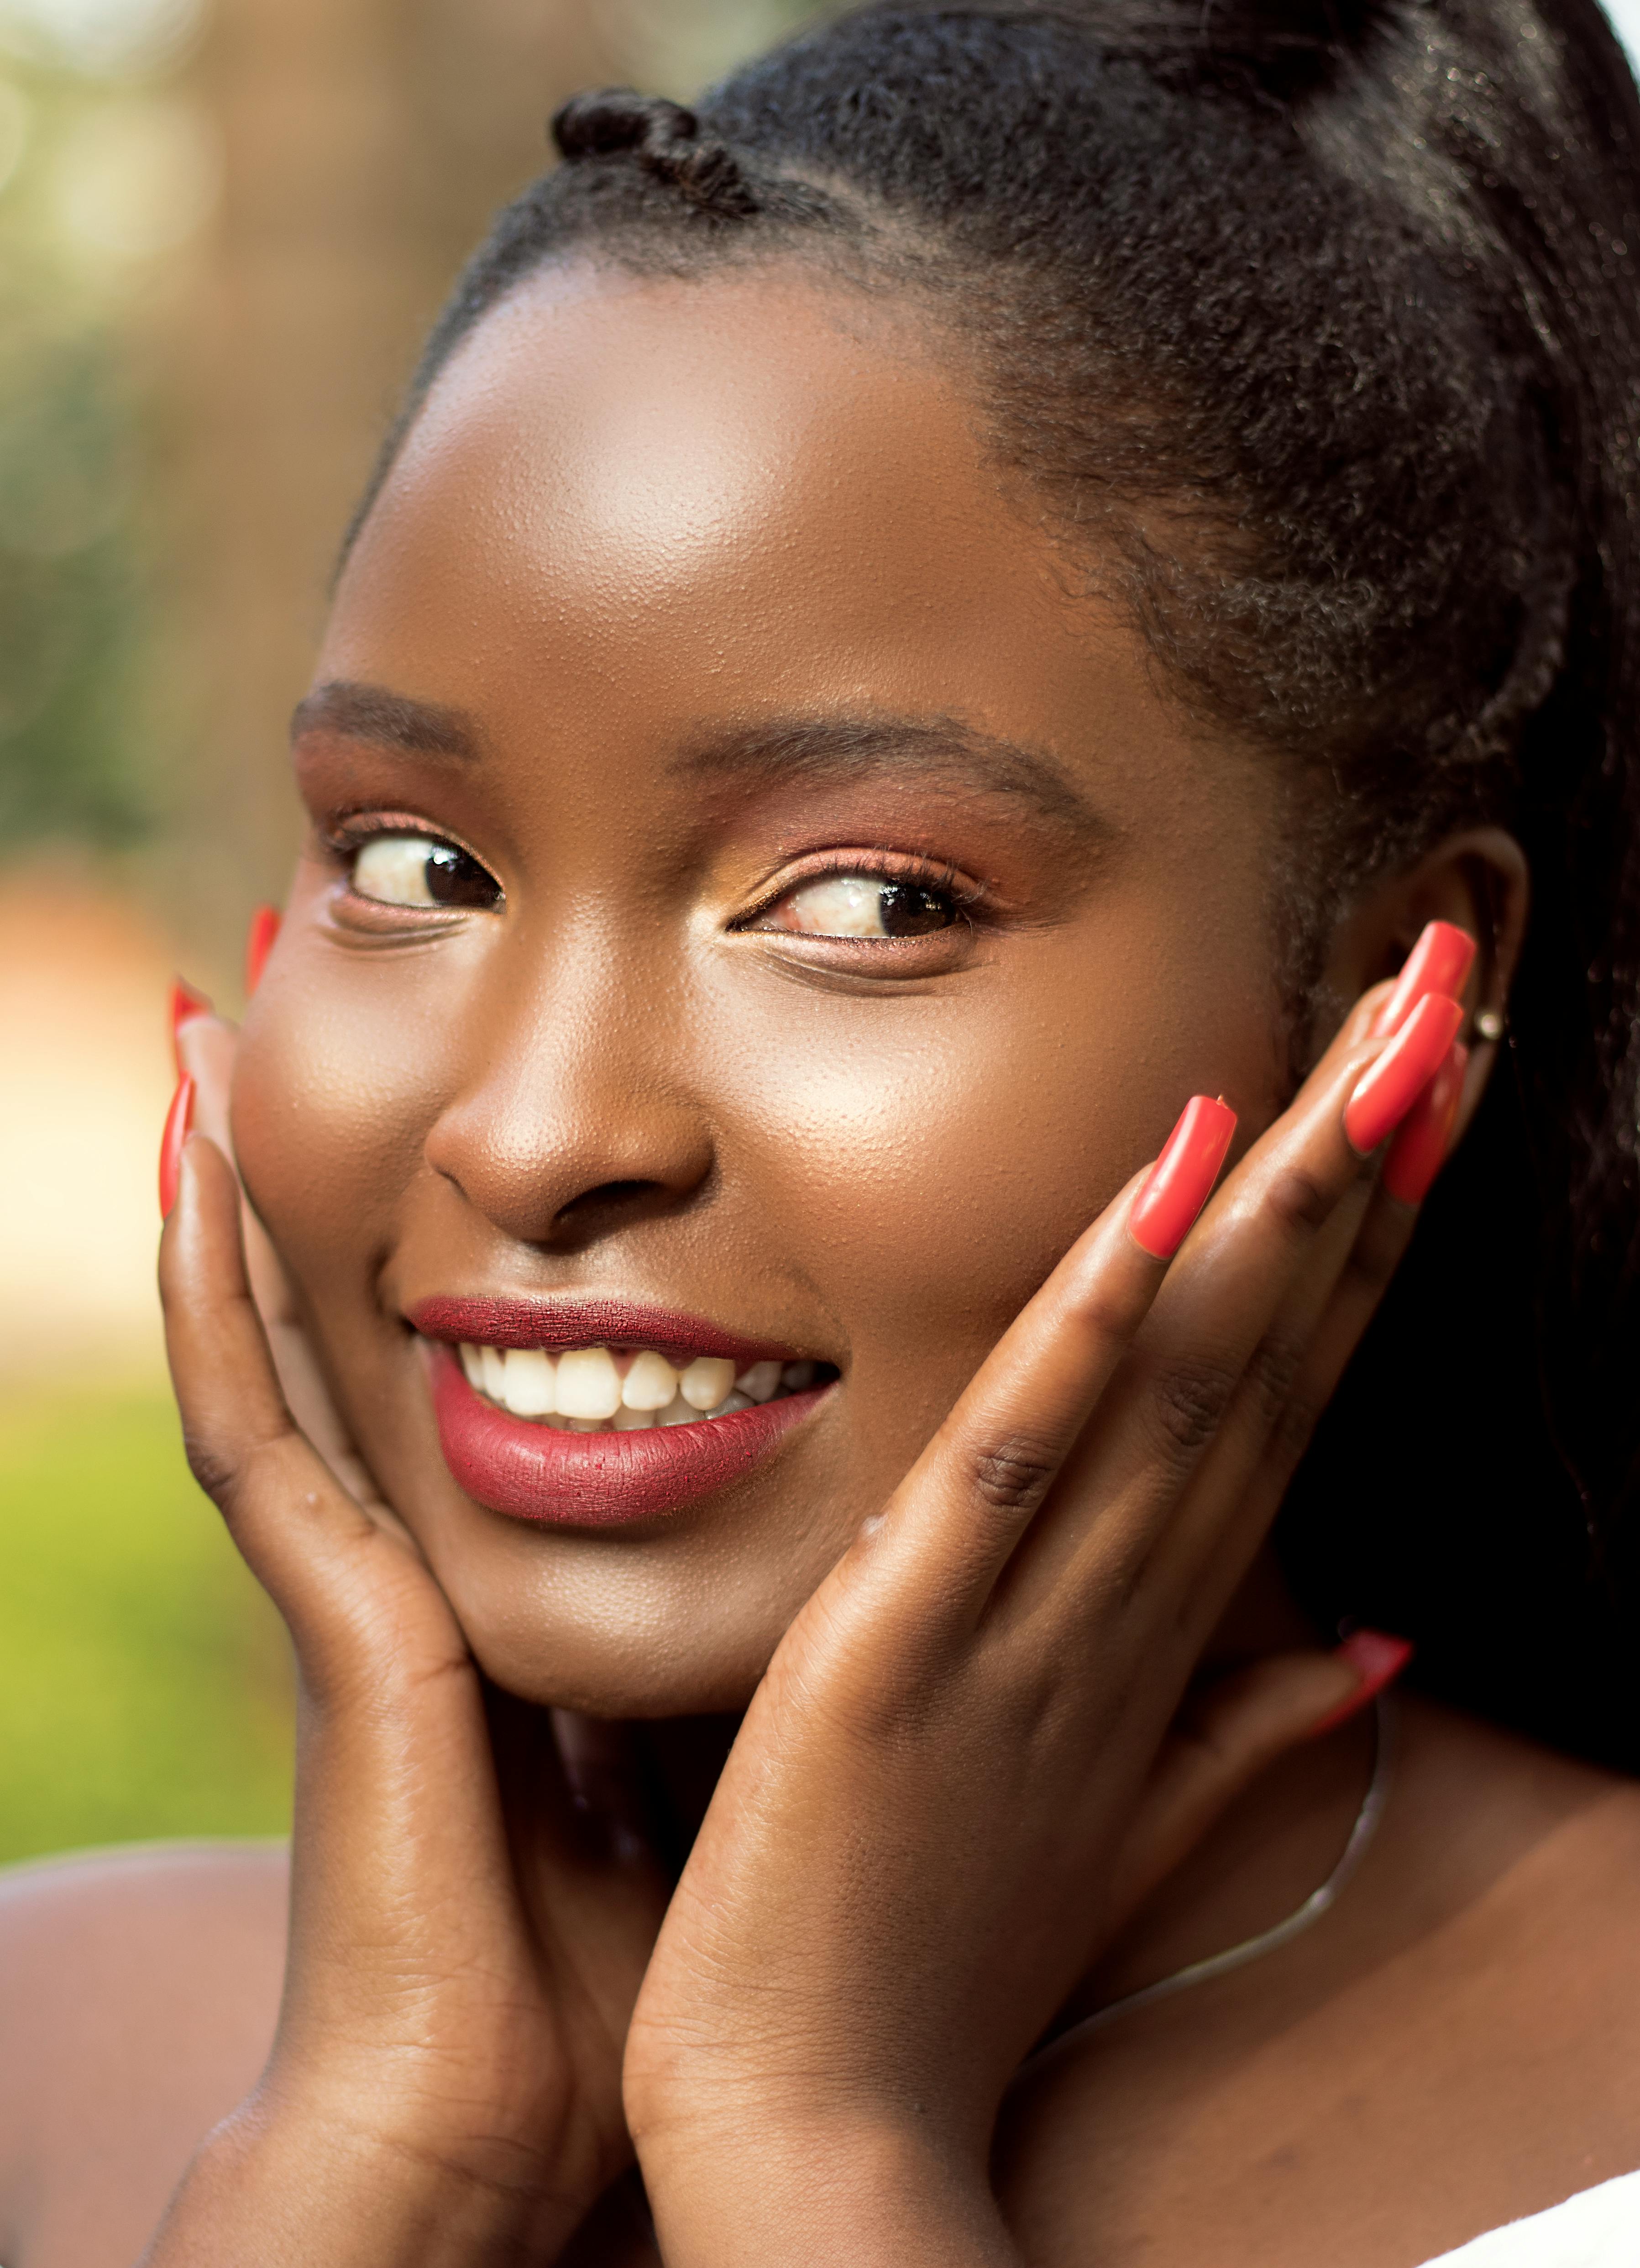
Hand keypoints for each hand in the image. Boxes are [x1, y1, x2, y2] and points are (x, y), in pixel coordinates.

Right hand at [147, 1018, 667, 2267]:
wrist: (510, 2130)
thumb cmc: (643, 1968)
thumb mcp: (730, 1756)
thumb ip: (779, 1662)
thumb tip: (893, 1580)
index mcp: (516, 1592)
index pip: (490, 1381)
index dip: (476, 1253)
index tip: (478, 1124)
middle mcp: (424, 1558)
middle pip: (383, 1324)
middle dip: (354, 1175)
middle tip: (309, 1008)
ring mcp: (361, 1577)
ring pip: (294, 1333)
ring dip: (253, 1189)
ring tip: (215, 1019)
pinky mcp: (328, 1609)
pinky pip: (250, 1413)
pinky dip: (208, 1290)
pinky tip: (184, 1163)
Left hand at [623, 981, 1459, 2267]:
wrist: (824, 2123)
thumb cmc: (952, 1949)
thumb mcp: (1122, 1821)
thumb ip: (1254, 1730)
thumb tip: (1377, 1653)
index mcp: (1165, 1624)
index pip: (1291, 1391)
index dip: (1367, 1237)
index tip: (1423, 1095)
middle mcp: (1132, 1600)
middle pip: (1273, 1346)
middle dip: (1364, 1164)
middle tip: (1437, 991)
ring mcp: (1034, 1620)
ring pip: (1187, 1377)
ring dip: (1280, 1201)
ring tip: (1367, 1043)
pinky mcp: (909, 1642)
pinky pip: (1019, 1455)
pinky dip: (1089, 1320)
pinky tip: (1156, 1190)